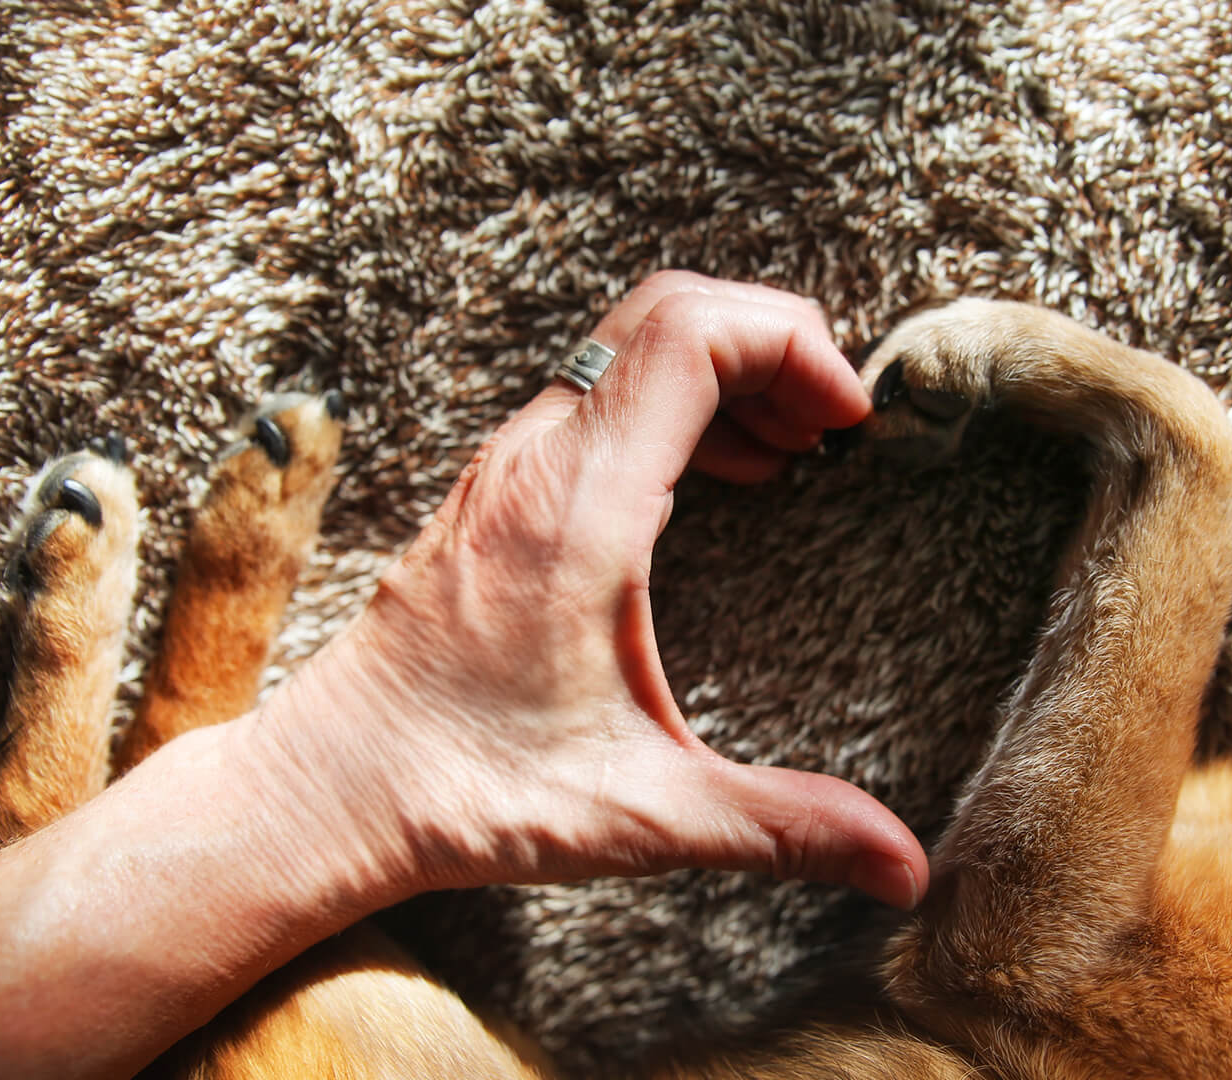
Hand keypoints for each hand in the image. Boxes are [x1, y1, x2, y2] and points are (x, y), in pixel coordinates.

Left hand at [249, 273, 928, 908]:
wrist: (326, 792)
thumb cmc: (465, 793)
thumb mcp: (643, 813)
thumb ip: (783, 828)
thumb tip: (905, 868)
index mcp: (576, 508)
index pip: (690, 336)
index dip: (792, 344)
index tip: (851, 417)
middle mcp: (535, 462)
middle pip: (667, 313)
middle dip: (773, 342)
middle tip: (837, 424)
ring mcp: (507, 466)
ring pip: (628, 345)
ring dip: (726, 371)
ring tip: (796, 450)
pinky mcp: (495, 490)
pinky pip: (598, 392)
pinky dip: (676, 403)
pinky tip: (720, 480)